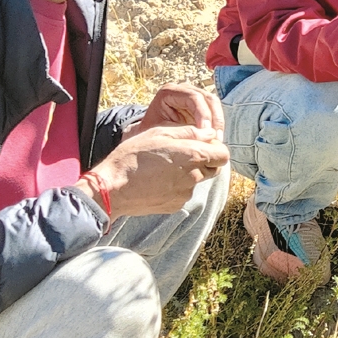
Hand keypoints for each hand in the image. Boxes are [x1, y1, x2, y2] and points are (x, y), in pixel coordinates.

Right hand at [91, 125, 228, 217]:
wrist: (114, 189)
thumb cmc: (134, 156)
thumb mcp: (159, 133)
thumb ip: (189, 132)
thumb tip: (210, 132)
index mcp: (193, 156)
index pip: (223, 155)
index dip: (216, 148)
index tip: (203, 144)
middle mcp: (194, 176)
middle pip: (213, 168)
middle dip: (205, 160)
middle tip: (183, 154)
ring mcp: (185, 193)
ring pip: (197, 180)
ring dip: (189, 173)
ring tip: (165, 167)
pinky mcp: (176, 205)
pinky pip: (184, 192)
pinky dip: (177, 186)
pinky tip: (158, 181)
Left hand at [128, 83, 224, 136]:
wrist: (147, 133)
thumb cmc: (150, 132)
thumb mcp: (162, 131)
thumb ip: (181, 131)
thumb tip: (203, 136)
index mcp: (169, 92)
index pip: (193, 97)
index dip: (203, 114)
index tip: (206, 132)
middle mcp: (183, 89)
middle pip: (208, 98)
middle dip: (214, 119)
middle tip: (216, 138)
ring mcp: (193, 95)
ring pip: (214, 104)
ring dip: (218, 122)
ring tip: (217, 140)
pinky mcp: (200, 105)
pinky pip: (214, 112)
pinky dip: (216, 125)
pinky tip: (216, 138)